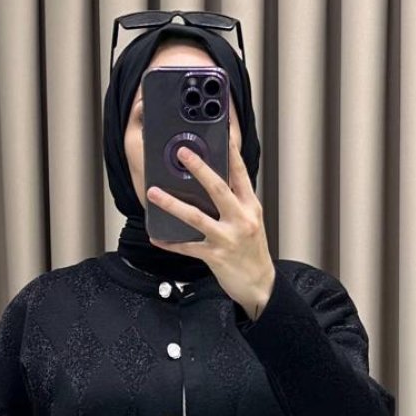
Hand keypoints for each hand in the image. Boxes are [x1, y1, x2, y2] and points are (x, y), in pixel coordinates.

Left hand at [145, 134, 275, 318]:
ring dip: (172, 204)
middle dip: (200, 168)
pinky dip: (170, 243)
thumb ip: (235, 201)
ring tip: (154, 192)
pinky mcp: (216, 257)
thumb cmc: (252, 252)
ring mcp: (228, 238)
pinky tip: (157, 237)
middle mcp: (241, 220)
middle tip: (182, 152)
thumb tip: (214, 180)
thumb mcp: (251, 221)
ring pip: (196, 217)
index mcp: (250, 207)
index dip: (231, 151)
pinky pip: (188, 247)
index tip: (222, 130)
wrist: (261, 285)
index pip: (240, 173)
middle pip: (218, 188)